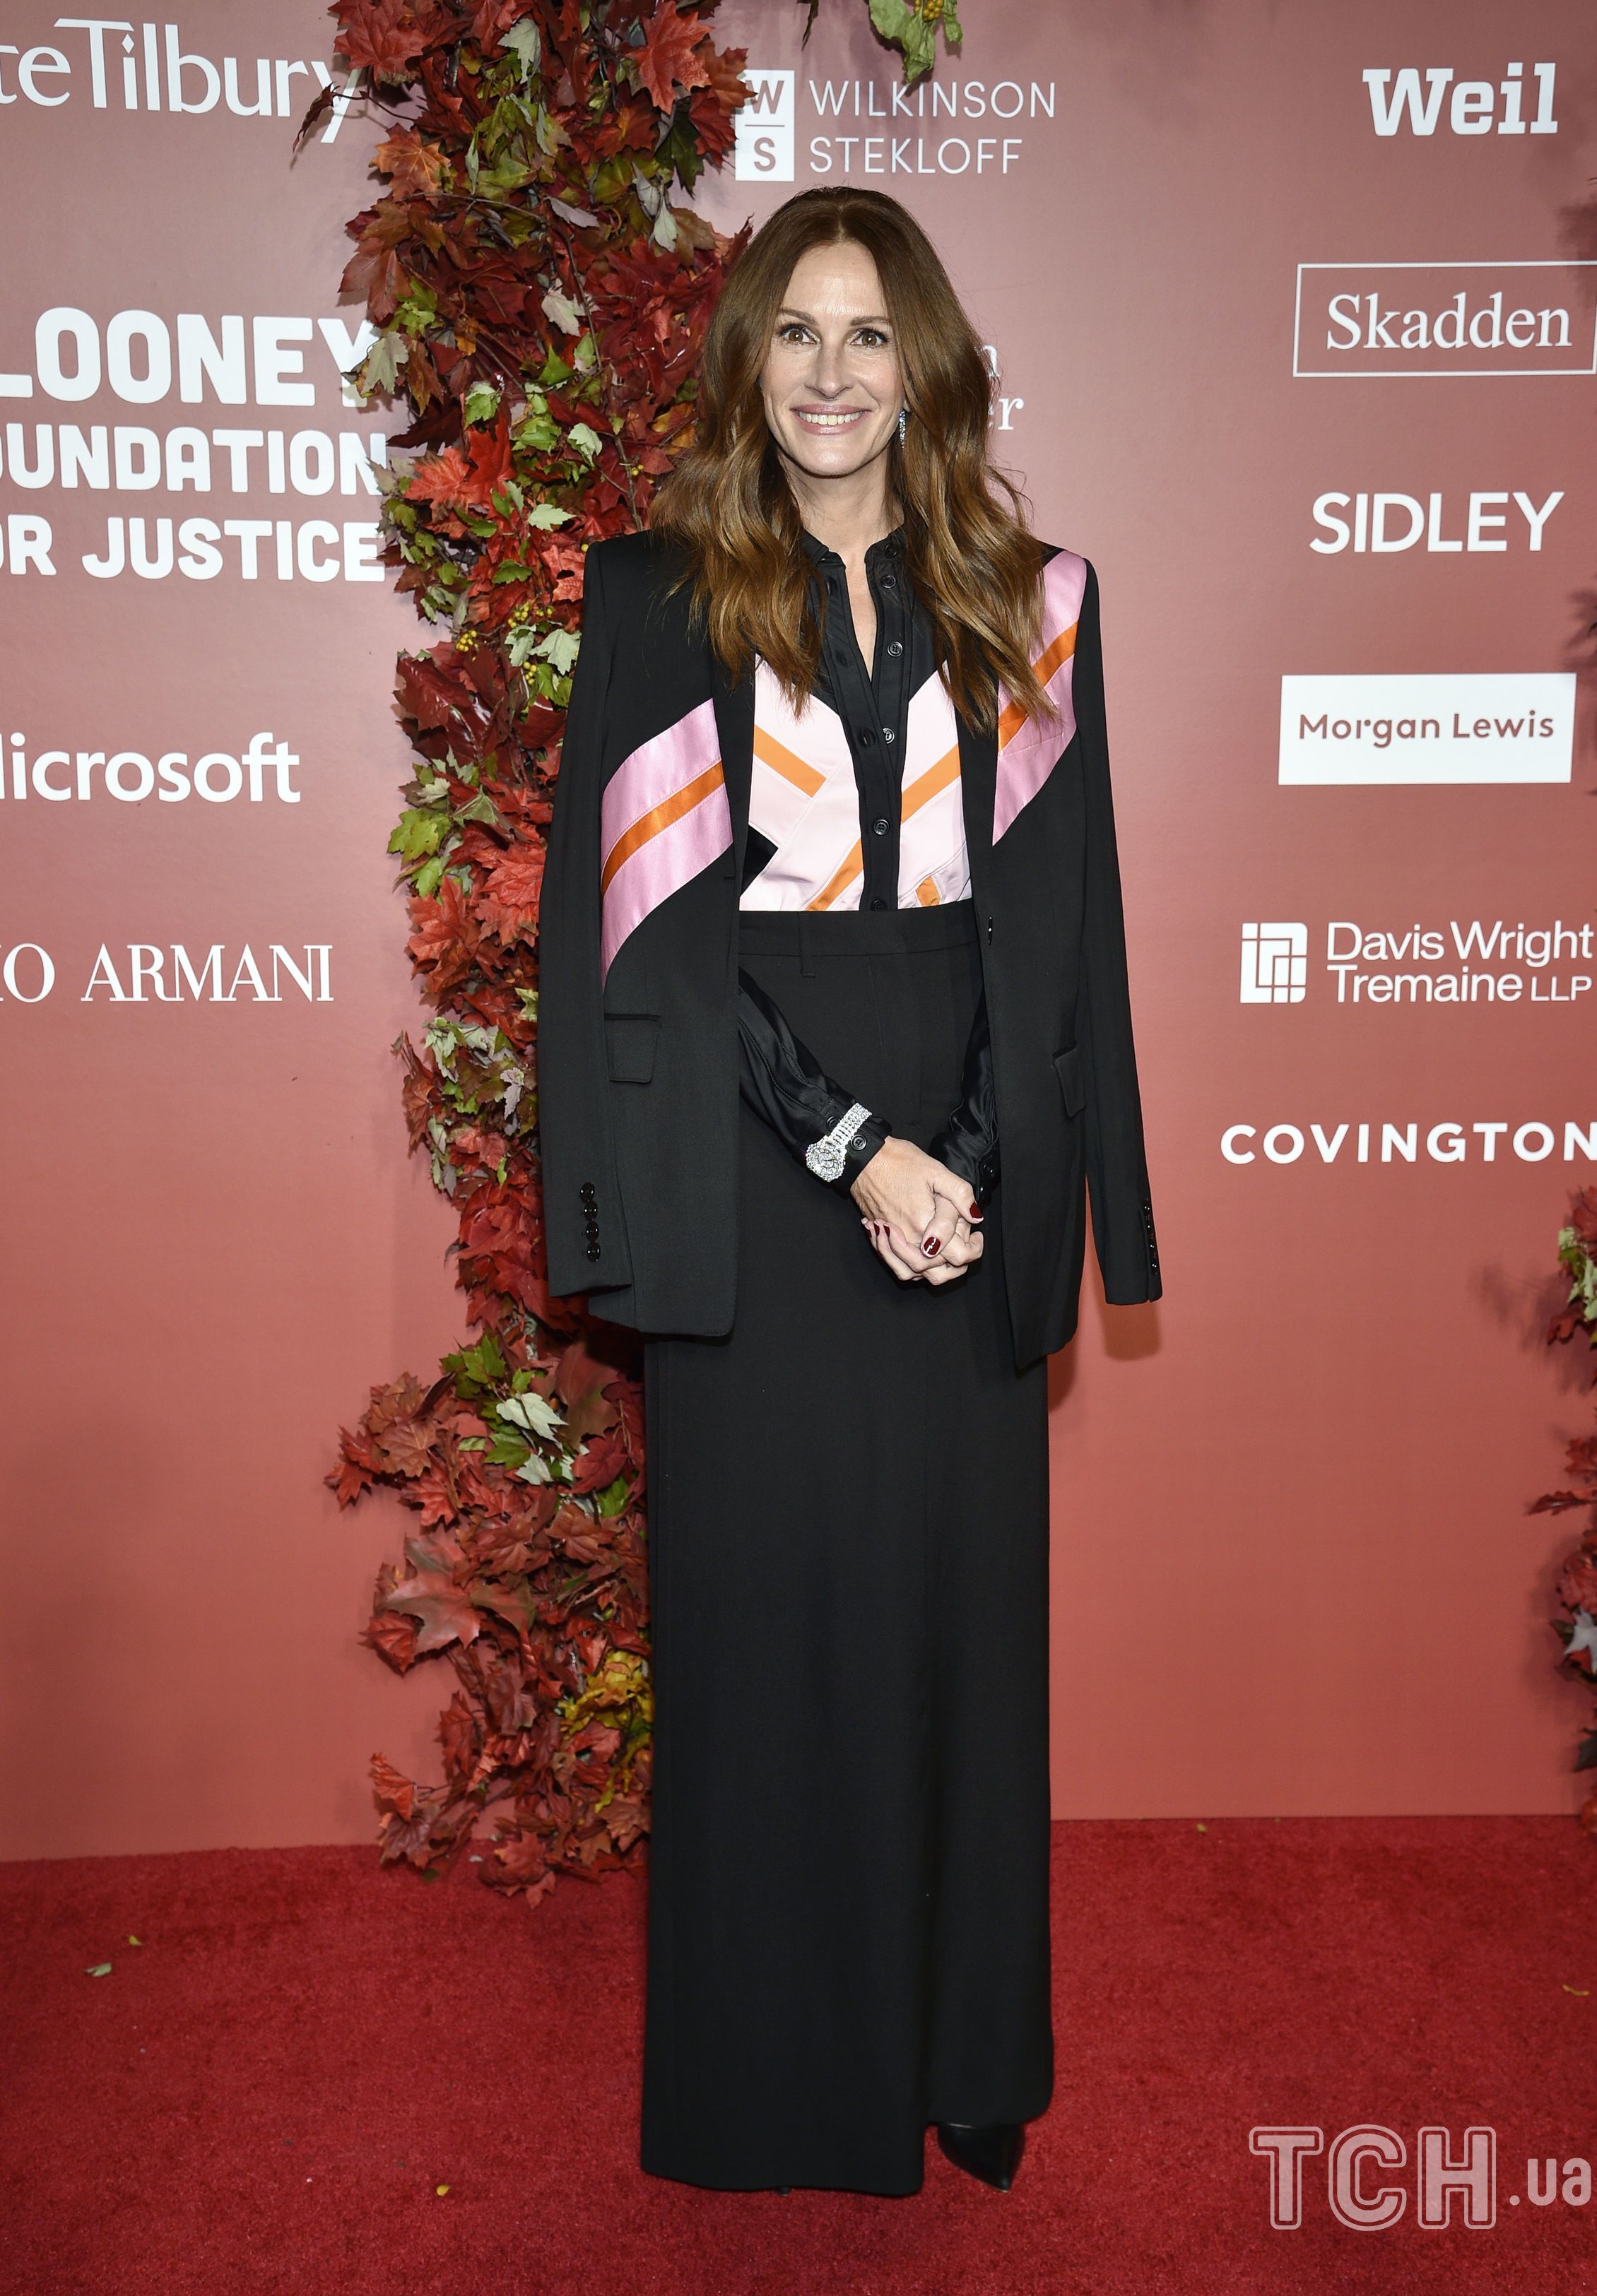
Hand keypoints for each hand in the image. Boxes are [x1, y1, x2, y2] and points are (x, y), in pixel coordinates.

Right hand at [849, 1136, 984, 1284]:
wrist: (863, 1159)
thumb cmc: (897, 1162)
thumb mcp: (936, 1171)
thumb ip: (960, 1194)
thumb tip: (976, 1216)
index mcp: (925, 1225)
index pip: (958, 1256)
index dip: (974, 1250)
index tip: (977, 1237)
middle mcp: (908, 1239)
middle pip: (937, 1273)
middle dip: (955, 1265)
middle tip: (964, 1246)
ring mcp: (893, 1241)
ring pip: (914, 1274)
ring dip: (931, 1270)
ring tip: (943, 1254)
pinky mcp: (882, 1237)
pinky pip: (895, 1264)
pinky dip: (908, 1266)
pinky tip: (918, 1251)